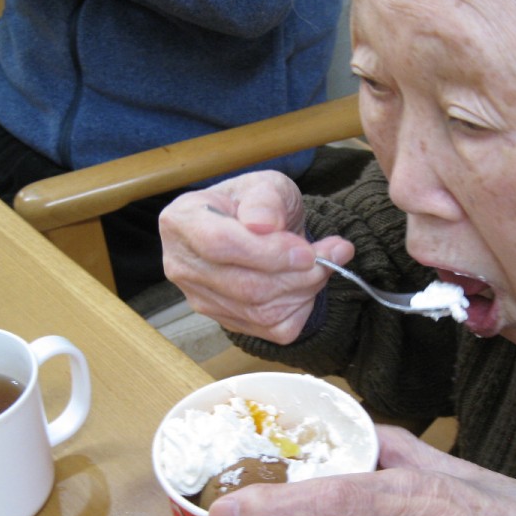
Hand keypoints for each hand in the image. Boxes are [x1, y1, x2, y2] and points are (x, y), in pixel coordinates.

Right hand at [159, 172, 353, 343]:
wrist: (261, 229)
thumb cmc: (259, 204)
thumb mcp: (267, 185)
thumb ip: (266, 199)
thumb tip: (263, 224)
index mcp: (182, 221)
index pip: (219, 244)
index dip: (268, 252)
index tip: (306, 250)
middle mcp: (182, 265)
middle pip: (244, 285)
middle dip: (298, 273)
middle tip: (333, 254)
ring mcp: (201, 299)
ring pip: (260, 311)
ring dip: (305, 289)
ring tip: (326, 263)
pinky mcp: (226, 322)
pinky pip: (271, 329)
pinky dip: (300, 309)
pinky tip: (307, 284)